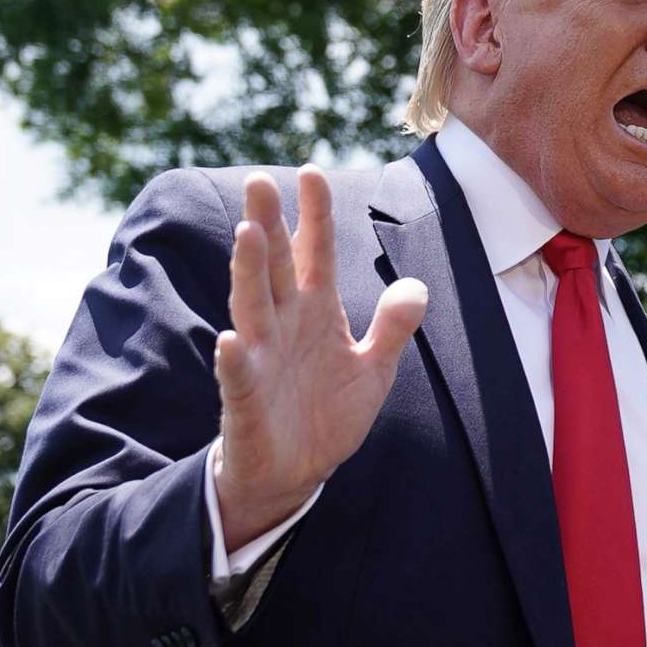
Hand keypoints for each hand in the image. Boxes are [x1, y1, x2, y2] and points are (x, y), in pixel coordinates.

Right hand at [214, 166, 426, 547]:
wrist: (294, 475)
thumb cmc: (326, 415)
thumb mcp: (372, 370)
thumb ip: (392, 328)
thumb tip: (417, 285)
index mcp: (315, 313)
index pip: (315, 254)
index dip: (315, 216)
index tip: (313, 172)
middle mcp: (282, 326)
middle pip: (275, 266)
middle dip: (269, 224)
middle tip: (259, 180)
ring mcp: (259, 359)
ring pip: (251, 307)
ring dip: (248, 272)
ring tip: (247, 235)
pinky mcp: (245, 400)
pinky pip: (237, 377)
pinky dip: (233, 359)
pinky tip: (230, 340)